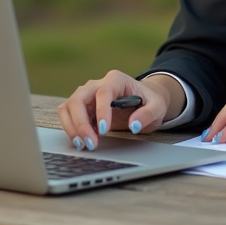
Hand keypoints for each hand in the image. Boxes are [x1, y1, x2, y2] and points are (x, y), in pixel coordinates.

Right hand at [56, 70, 170, 150]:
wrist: (144, 100)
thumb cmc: (150, 101)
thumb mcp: (157, 106)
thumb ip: (148, 114)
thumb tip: (134, 125)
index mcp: (116, 79)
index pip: (103, 92)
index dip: (101, 111)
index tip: (103, 130)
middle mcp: (97, 84)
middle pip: (78, 98)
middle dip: (80, 123)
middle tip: (90, 143)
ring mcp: (87, 95)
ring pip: (68, 106)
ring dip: (72, 127)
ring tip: (83, 145)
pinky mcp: (82, 107)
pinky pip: (68, 115)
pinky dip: (71, 128)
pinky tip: (82, 141)